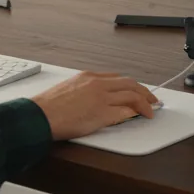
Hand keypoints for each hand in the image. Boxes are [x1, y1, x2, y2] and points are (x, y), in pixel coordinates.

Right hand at [30, 72, 159, 140]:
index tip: (137, 91)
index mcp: (88, 76)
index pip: (117, 78)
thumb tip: (98, 99)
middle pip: (130, 83)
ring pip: (131, 96)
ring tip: (151, 110)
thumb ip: (85, 90)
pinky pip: (125, 112)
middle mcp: (97, 84)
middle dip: (144, 92)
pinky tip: (139, 117)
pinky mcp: (101, 114)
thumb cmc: (48, 106)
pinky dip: (135, 114)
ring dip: (145, 103)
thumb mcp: (69, 89)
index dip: (131, 85)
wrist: (40, 115)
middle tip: (152, 100)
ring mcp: (100, 98)